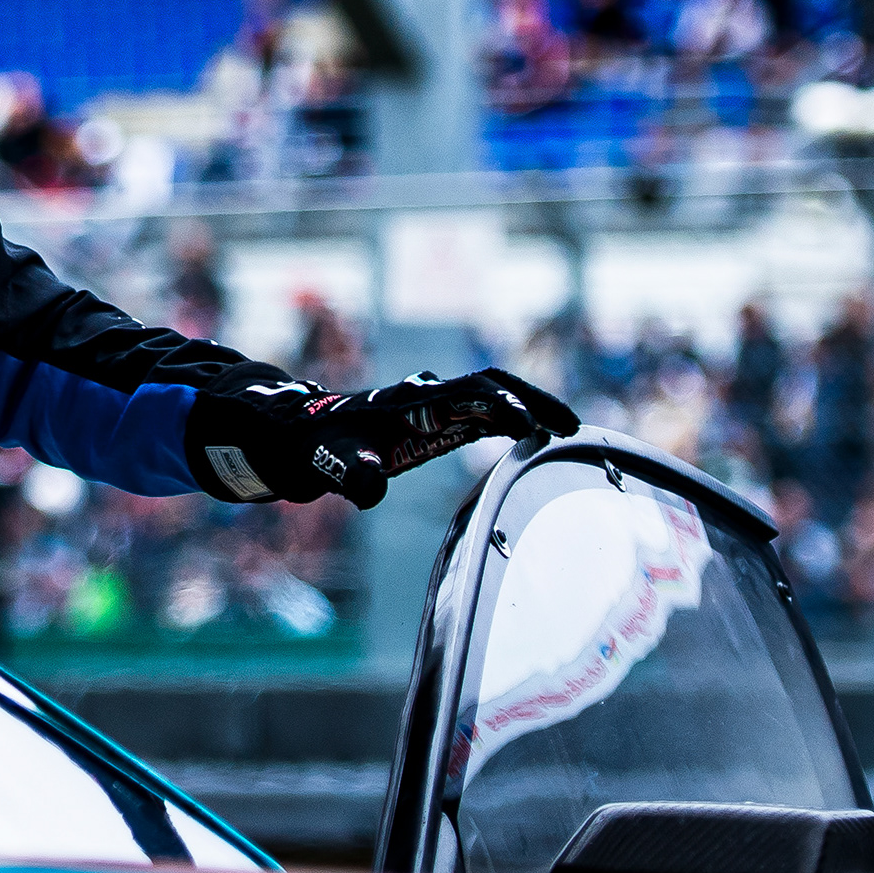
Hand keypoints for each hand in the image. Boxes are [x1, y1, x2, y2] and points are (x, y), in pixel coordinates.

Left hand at [186, 368, 579, 508]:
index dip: (500, 405)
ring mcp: (434, 407)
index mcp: (413, 401)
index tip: (529, 427)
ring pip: (492, 394)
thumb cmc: (319, 449)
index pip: (469, 393)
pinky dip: (512, 418)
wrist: (301, 437)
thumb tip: (370, 489)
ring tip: (569, 431)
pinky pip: (483, 412)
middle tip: (572, 425)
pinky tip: (535, 437)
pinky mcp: (435, 422)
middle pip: (492, 384)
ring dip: (530, 405)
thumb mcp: (331, 464)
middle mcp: (429, 396)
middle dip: (533, 398)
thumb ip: (351, 474)